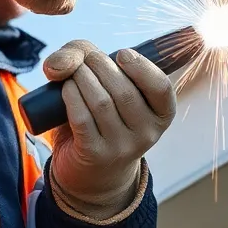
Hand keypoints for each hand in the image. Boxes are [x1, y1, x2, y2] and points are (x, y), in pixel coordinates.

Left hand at [42, 40, 176, 220]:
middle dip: (100, 65)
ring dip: (82, 78)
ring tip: (73, 73)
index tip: (122, 54)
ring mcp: (121, 147)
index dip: (142, 66)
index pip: (161, 88)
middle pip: (124, 90)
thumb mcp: (113, 91)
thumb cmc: (104, 120)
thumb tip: (65, 61)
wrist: (92, 173)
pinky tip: (66, 89)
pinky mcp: (94, 154)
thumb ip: (89, 57)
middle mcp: (147, 134)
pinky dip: (71, 97)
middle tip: (87, 60)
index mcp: (161, 115)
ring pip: (101, 102)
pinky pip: (82, 118)